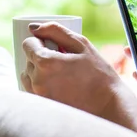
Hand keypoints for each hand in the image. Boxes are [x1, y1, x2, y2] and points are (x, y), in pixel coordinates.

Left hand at [21, 22, 136, 136]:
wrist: (109, 107)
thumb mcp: (81, 44)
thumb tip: (33, 27)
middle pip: (28, 60)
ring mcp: (38, 97)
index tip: (53, 46)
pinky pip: (32, 91)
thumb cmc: (98, 74)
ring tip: (60, 75)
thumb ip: (55, 31)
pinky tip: (58, 87)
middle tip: (62, 61)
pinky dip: (40, 85)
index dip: (40, 42)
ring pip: (27, 76)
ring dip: (39, 72)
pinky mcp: (42, 109)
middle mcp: (37, 81)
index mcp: (45, 63)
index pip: (28, 44)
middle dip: (41, 57)